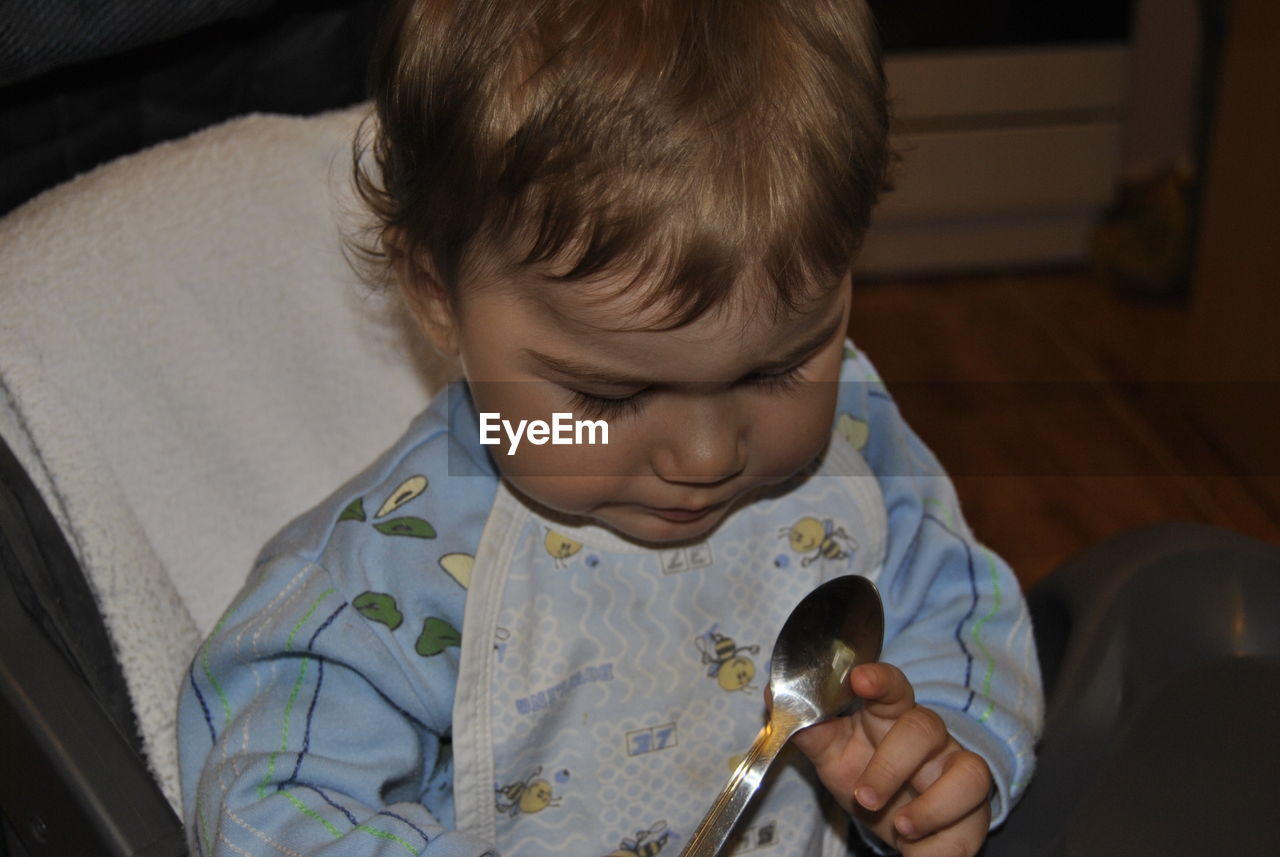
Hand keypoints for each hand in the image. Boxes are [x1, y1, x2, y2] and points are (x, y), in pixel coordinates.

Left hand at [790, 662, 992, 855]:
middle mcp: (929, 736)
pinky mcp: (973, 807)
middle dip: (893, 765)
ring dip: (932, 806)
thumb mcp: (832, 754)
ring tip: (900, 825)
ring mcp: (956, 769)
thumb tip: (772, 696)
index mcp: (890, 714)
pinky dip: (942, 844)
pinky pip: (972, 821)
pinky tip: (916, 850)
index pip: (892, 685)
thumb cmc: (864, 771)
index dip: (880, 679)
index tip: (860, 678)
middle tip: (865, 797)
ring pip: (968, 772)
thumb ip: (808, 729)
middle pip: (923, 728)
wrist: (894, 817)